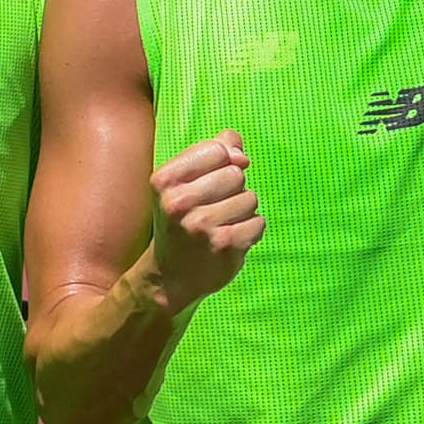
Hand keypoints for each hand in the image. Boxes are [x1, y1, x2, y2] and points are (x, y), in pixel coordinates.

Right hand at [139, 135, 262, 307]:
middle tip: (212, 210)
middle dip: (233, 189)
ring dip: (243, 212)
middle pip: (236, 174)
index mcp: (165, 181)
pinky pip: (258, 222)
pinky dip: (251, 231)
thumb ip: (211, 154)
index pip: (216, 150)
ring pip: (250, 198)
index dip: (222, 163)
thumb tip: (238, 147)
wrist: (170, 277)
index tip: (209, 182)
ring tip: (221, 226)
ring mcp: (203, 226)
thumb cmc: (181, 222)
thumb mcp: (182, 184)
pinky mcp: (225, 246)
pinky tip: (231, 240)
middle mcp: (180, 203)